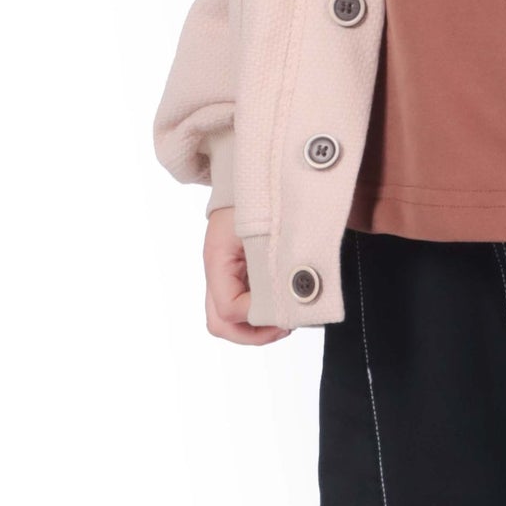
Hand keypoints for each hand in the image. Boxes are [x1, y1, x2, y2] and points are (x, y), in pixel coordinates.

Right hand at [205, 206, 287, 345]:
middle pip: (220, 322)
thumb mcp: (266, 227)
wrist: (260, 172)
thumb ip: (271, 264)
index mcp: (217, 259)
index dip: (256, 316)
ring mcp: (225, 274)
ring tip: (287, 318)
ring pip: (229, 319)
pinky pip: (242, 305)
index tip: (286, 309)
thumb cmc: (262, 194)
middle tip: (285, 326)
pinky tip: (284, 304)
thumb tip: (288, 300)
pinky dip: (261, 312)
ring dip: (258, 326)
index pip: (228, 308)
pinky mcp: (239, 274)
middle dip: (253, 333)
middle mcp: (217, 271)